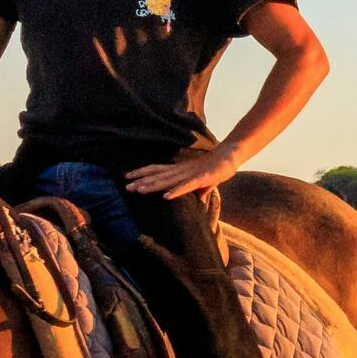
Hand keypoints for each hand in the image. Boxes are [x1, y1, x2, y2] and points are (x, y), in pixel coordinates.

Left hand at [121, 147, 236, 198]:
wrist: (230, 156)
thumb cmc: (216, 167)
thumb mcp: (204, 182)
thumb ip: (199, 191)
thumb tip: (200, 201)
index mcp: (179, 170)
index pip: (156, 170)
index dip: (142, 173)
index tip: (127, 177)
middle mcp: (180, 171)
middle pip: (157, 176)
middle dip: (141, 181)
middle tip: (126, 187)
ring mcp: (190, 175)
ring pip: (167, 181)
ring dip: (152, 186)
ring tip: (139, 190)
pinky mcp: (201, 179)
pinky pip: (186, 187)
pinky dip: (175, 191)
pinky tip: (166, 197)